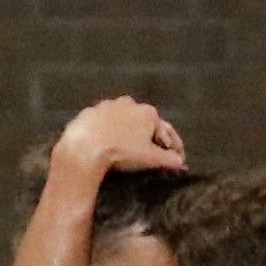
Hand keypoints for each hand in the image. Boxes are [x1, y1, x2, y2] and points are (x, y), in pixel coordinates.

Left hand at [55, 95, 188, 178]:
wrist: (84, 148)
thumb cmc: (123, 152)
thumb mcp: (150, 159)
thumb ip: (169, 159)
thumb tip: (180, 162)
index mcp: (148, 113)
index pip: (166, 131)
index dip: (172, 146)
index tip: (175, 159)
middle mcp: (129, 103)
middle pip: (144, 123)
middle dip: (149, 137)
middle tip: (150, 154)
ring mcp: (107, 106)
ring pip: (123, 121)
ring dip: (127, 133)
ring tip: (126, 149)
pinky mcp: (89, 113)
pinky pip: (103, 124)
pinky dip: (107, 132)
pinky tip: (105, 144)